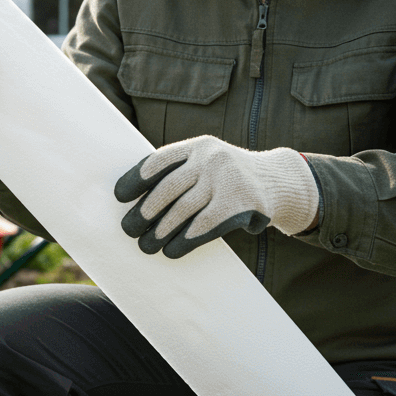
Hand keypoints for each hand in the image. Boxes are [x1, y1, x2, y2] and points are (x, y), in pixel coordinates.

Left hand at [114, 136, 318, 258]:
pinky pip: (204, 225)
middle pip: (168, 188)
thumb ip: (180, 172)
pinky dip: (184, 240)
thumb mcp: (207, 162)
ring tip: (146, 244)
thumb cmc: (228, 177)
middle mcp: (211, 159)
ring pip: (184, 209)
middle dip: (144, 211)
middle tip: (128, 228)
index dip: (136, 178)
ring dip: (160, 230)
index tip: (118, 196)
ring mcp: (227, 180)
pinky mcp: (240, 204)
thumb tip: (135, 199)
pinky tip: (171, 249)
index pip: (159, 160)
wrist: (277, 181)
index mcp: (198, 146)